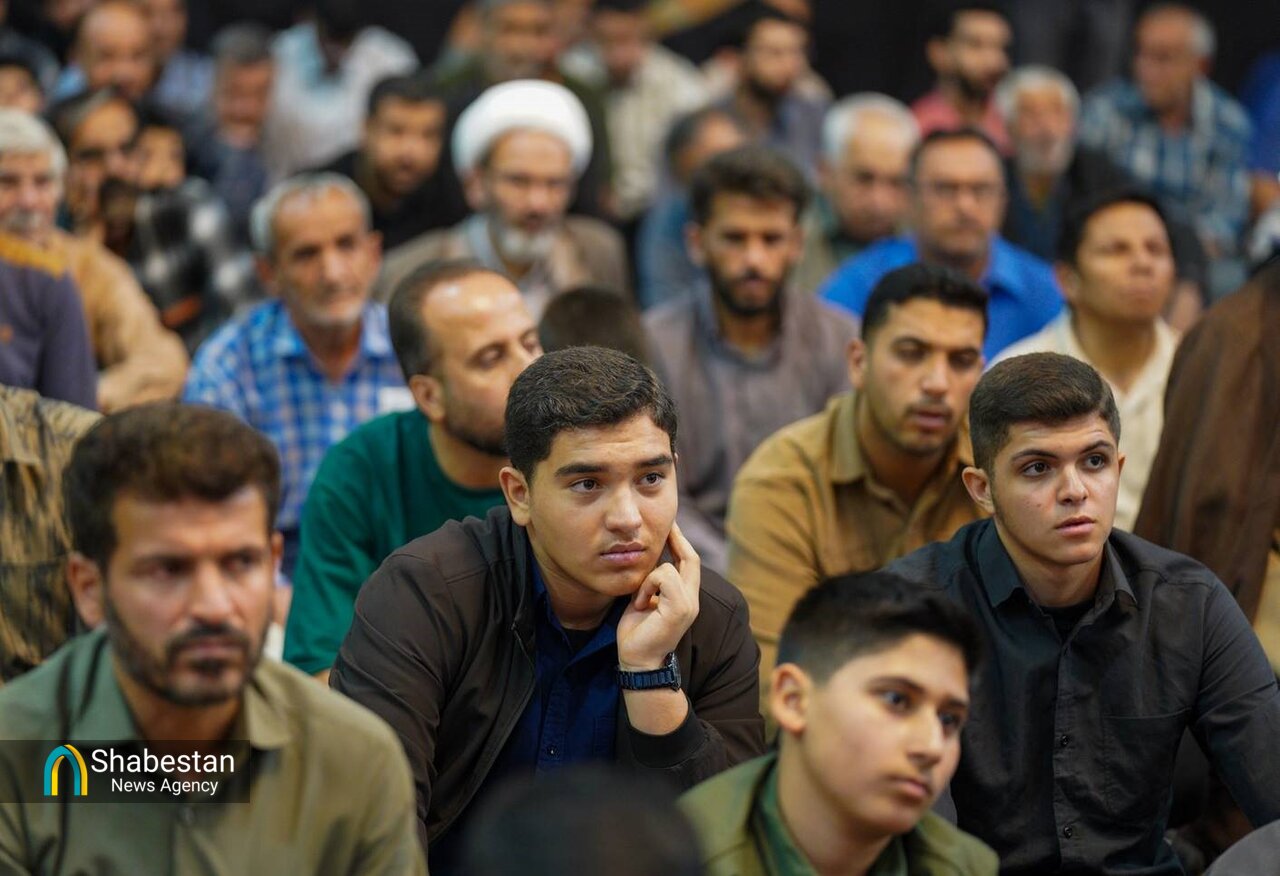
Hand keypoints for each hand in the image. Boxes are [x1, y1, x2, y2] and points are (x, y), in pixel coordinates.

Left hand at [616, 522, 699, 669]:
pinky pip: (663, 577)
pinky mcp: (680, 608)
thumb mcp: (645, 600)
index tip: (671, 526)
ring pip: (669, 567)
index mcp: (685, 598)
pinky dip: (647, 586)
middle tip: (668, 524)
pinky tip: (640, 603)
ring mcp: (688, 604)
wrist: (637, 661)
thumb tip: (648, 560)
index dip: (681, 542)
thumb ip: (653, 583)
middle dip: (677, 538)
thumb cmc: (637, 633)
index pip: (689, 562)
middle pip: (691, 558)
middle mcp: (692, 599)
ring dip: (648, 579)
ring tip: (639, 599)